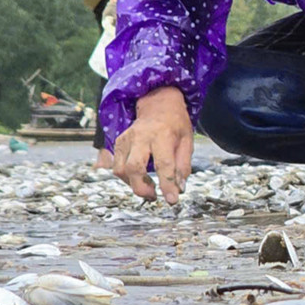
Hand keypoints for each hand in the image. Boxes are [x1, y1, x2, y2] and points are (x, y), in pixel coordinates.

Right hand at [113, 87, 193, 203]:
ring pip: (120, 169)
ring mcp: (126, 139)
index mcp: (162, 135)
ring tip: (148, 187)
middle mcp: (141, 137)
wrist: (158, 104)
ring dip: (133, 184)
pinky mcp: (118, 143)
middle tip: (154, 196)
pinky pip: (116, 166)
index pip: (164, 164)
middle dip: (142, 188)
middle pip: (134, 168)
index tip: (172, 200)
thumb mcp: (187, 141)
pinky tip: (139, 177)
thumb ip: (184, 166)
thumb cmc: (175, 124)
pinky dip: (126, 177)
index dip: (167, 185)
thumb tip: (180, 188)